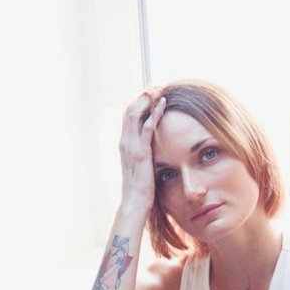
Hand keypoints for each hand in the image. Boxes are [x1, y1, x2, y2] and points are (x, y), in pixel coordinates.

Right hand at [118, 90, 166, 214]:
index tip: (151, 94)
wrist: (135, 203)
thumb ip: (144, 154)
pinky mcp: (141, 153)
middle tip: (157, 86)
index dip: (139, 102)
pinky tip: (164, 104)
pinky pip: (147, 127)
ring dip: (148, 99)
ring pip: (135, 113)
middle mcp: (125, 142)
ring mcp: (131, 147)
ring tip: (160, 90)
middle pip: (130, 109)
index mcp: (125, 144)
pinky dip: (155, 113)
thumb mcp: (141, 166)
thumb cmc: (141, 188)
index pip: (129, 115)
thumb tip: (152, 149)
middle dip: (143, 95)